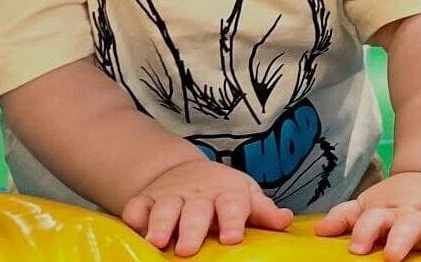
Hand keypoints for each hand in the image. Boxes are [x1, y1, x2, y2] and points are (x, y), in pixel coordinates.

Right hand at [120, 158, 292, 256]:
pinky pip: (135, 208)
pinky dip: (134, 218)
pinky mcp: (145, 200)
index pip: (232, 204)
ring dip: (160, 224)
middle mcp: (197, 194)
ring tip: (157, 242)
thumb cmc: (222, 192)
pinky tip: (135, 232)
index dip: (232, 219)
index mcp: (227, 193)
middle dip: (192, 229)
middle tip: (189, 249)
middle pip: (195, 210)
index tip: (232, 237)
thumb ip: (263, 211)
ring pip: (164, 208)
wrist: (184, 172)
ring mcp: (169, 196)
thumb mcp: (245, 195)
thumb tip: (286, 220)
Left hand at [314, 170, 420, 259]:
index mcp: (389, 212)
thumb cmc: (396, 204)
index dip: (365, 231)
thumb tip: (319, 231)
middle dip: (401, 238)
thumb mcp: (370, 205)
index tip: (356, 247)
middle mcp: (415, 216)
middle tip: (393, 253)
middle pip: (407, 225)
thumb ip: (347, 217)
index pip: (373, 220)